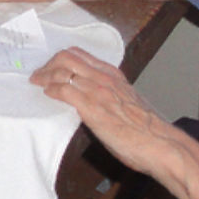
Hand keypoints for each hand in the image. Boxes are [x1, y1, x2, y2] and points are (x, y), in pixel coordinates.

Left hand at [31, 47, 190, 179]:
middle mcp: (105, 77)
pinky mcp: (92, 107)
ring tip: (37, 83)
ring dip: (45, 76)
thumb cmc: (149, 131)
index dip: (61, 58)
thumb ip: (111, 97)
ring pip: (62, 70)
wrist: (161, 143)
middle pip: (67, 57)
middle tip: (39, 75)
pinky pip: (64, 90)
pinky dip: (51, 89)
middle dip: (49, 64)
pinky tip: (47, 94)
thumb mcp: (128, 103)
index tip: (51, 66)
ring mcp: (98, 90)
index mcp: (114, 75)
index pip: (81, 55)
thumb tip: (96, 104)